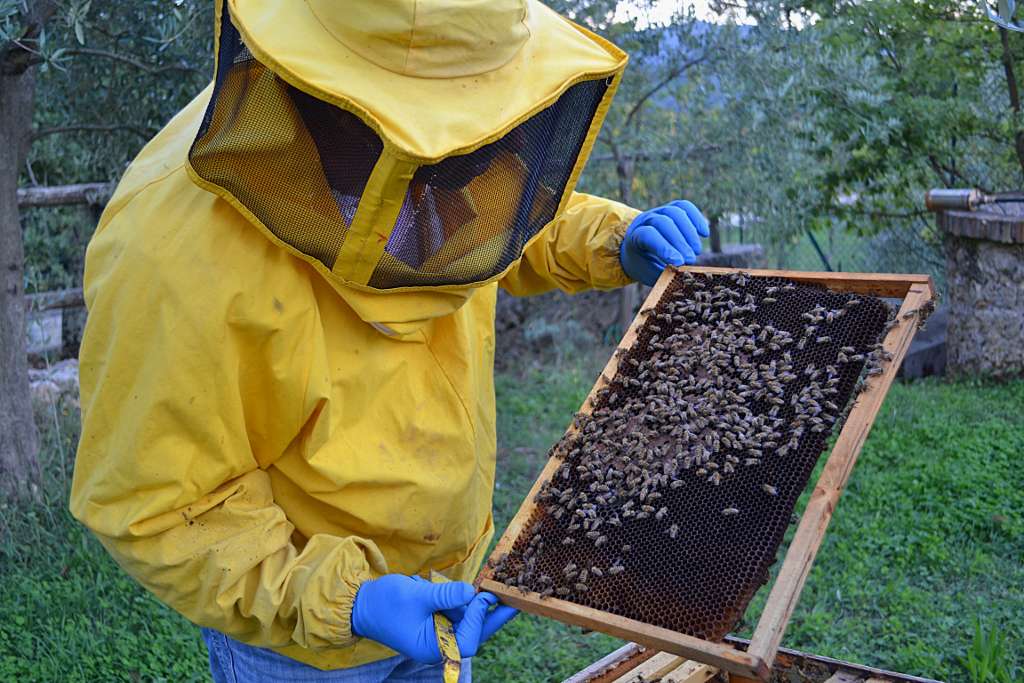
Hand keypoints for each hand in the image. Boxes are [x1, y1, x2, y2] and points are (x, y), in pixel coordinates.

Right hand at [351, 575, 517, 662]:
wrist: (362, 604)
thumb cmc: (386, 603)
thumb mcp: (417, 596)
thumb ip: (446, 595)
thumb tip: (471, 593)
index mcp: (432, 648)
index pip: (466, 640)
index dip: (478, 619)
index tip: (483, 596)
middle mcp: (439, 645)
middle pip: (473, 632)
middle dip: (491, 614)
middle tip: (513, 597)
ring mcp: (437, 634)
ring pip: (466, 620)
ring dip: (473, 603)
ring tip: (481, 585)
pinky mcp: (436, 622)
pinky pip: (456, 612)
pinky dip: (461, 600)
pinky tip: (462, 588)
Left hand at [619, 200, 709, 285]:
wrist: (638, 249)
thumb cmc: (644, 264)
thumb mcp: (648, 274)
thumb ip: (663, 274)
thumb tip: (682, 276)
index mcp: (634, 237)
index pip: (648, 235)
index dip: (664, 248)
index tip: (679, 263)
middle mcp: (645, 220)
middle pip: (664, 222)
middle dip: (680, 242)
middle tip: (690, 260)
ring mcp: (659, 212)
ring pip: (676, 212)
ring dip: (690, 233)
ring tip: (697, 251)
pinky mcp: (672, 208)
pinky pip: (686, 207)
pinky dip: (697, 219)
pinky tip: (704, 234)